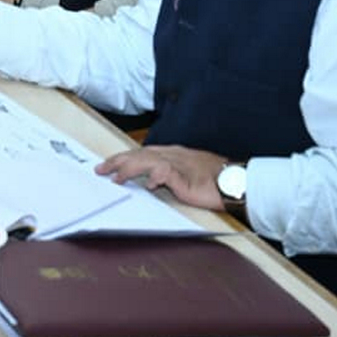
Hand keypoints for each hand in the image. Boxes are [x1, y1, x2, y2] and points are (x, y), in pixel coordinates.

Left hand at [96, 145, 230, 210]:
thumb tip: (149, 181)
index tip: (108, 165)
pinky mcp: (187, 176)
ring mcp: (180, 164)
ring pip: (148, 160)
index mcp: (172, 154)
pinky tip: (148, 184)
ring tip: (116, 177)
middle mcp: (172, 155)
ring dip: (130, 168)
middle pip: (139, 154)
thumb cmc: (214, 179)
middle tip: (100, 169)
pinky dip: (156, 176)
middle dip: (118, 161)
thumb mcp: (185, 174)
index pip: (142, 153)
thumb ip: (167, 174)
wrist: (236, 181)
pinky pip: (168, 173)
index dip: (123, 158)